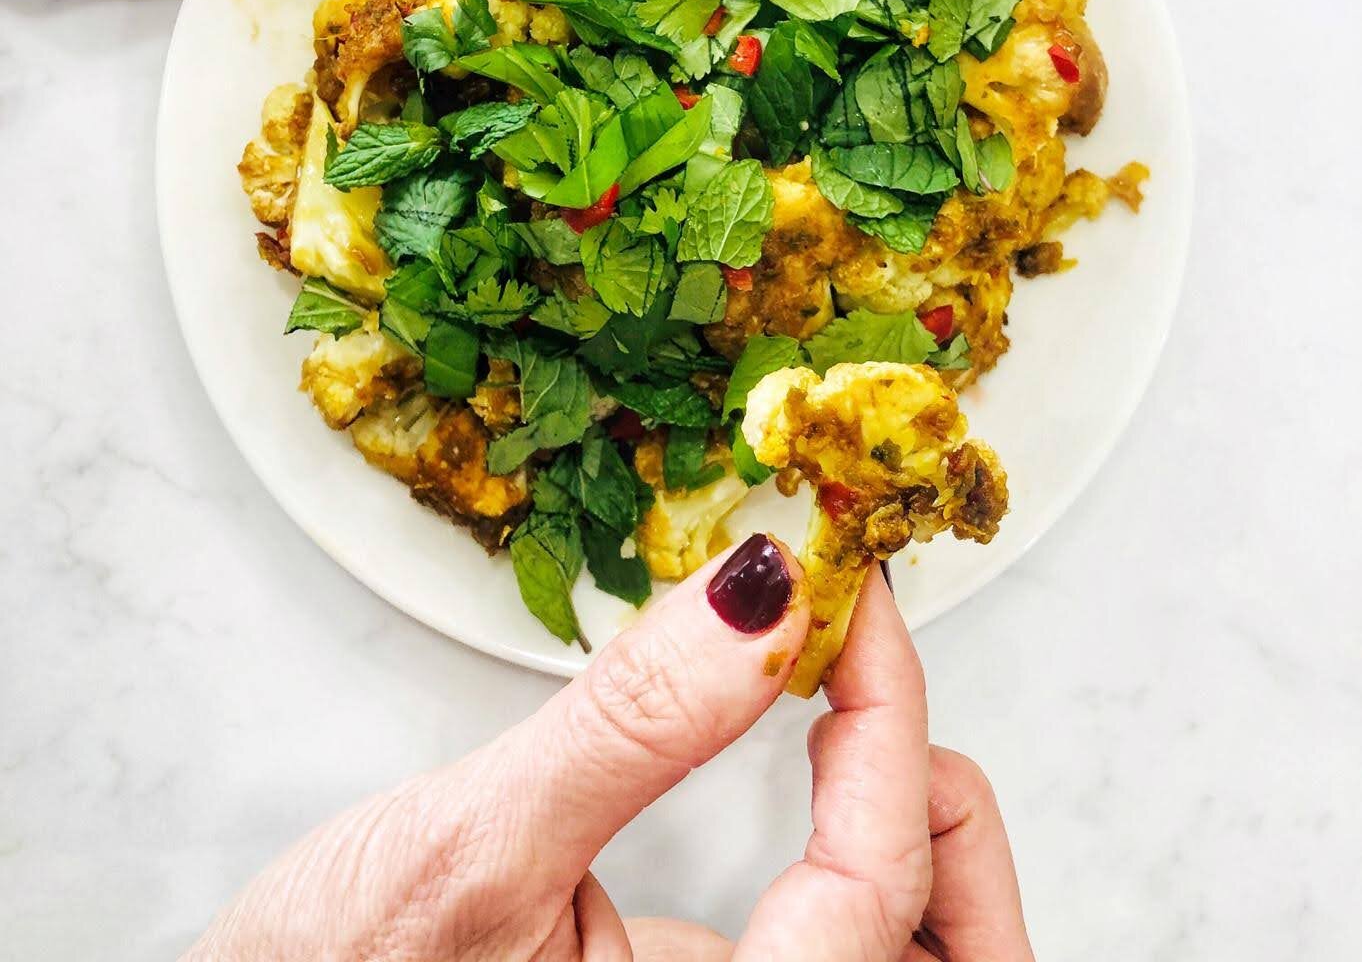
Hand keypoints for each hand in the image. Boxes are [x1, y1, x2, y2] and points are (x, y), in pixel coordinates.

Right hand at [184, 536, 1032, 959]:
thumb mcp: (471, 847)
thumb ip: (630, 724)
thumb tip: (758, 591)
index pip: (878, 884)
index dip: (889, 713)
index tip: (849, 586)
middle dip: (946, 803)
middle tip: (877, 662)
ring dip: (924, 835)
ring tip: (870, 716)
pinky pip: (837, 953)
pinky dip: (869, 864)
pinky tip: (834, 784)